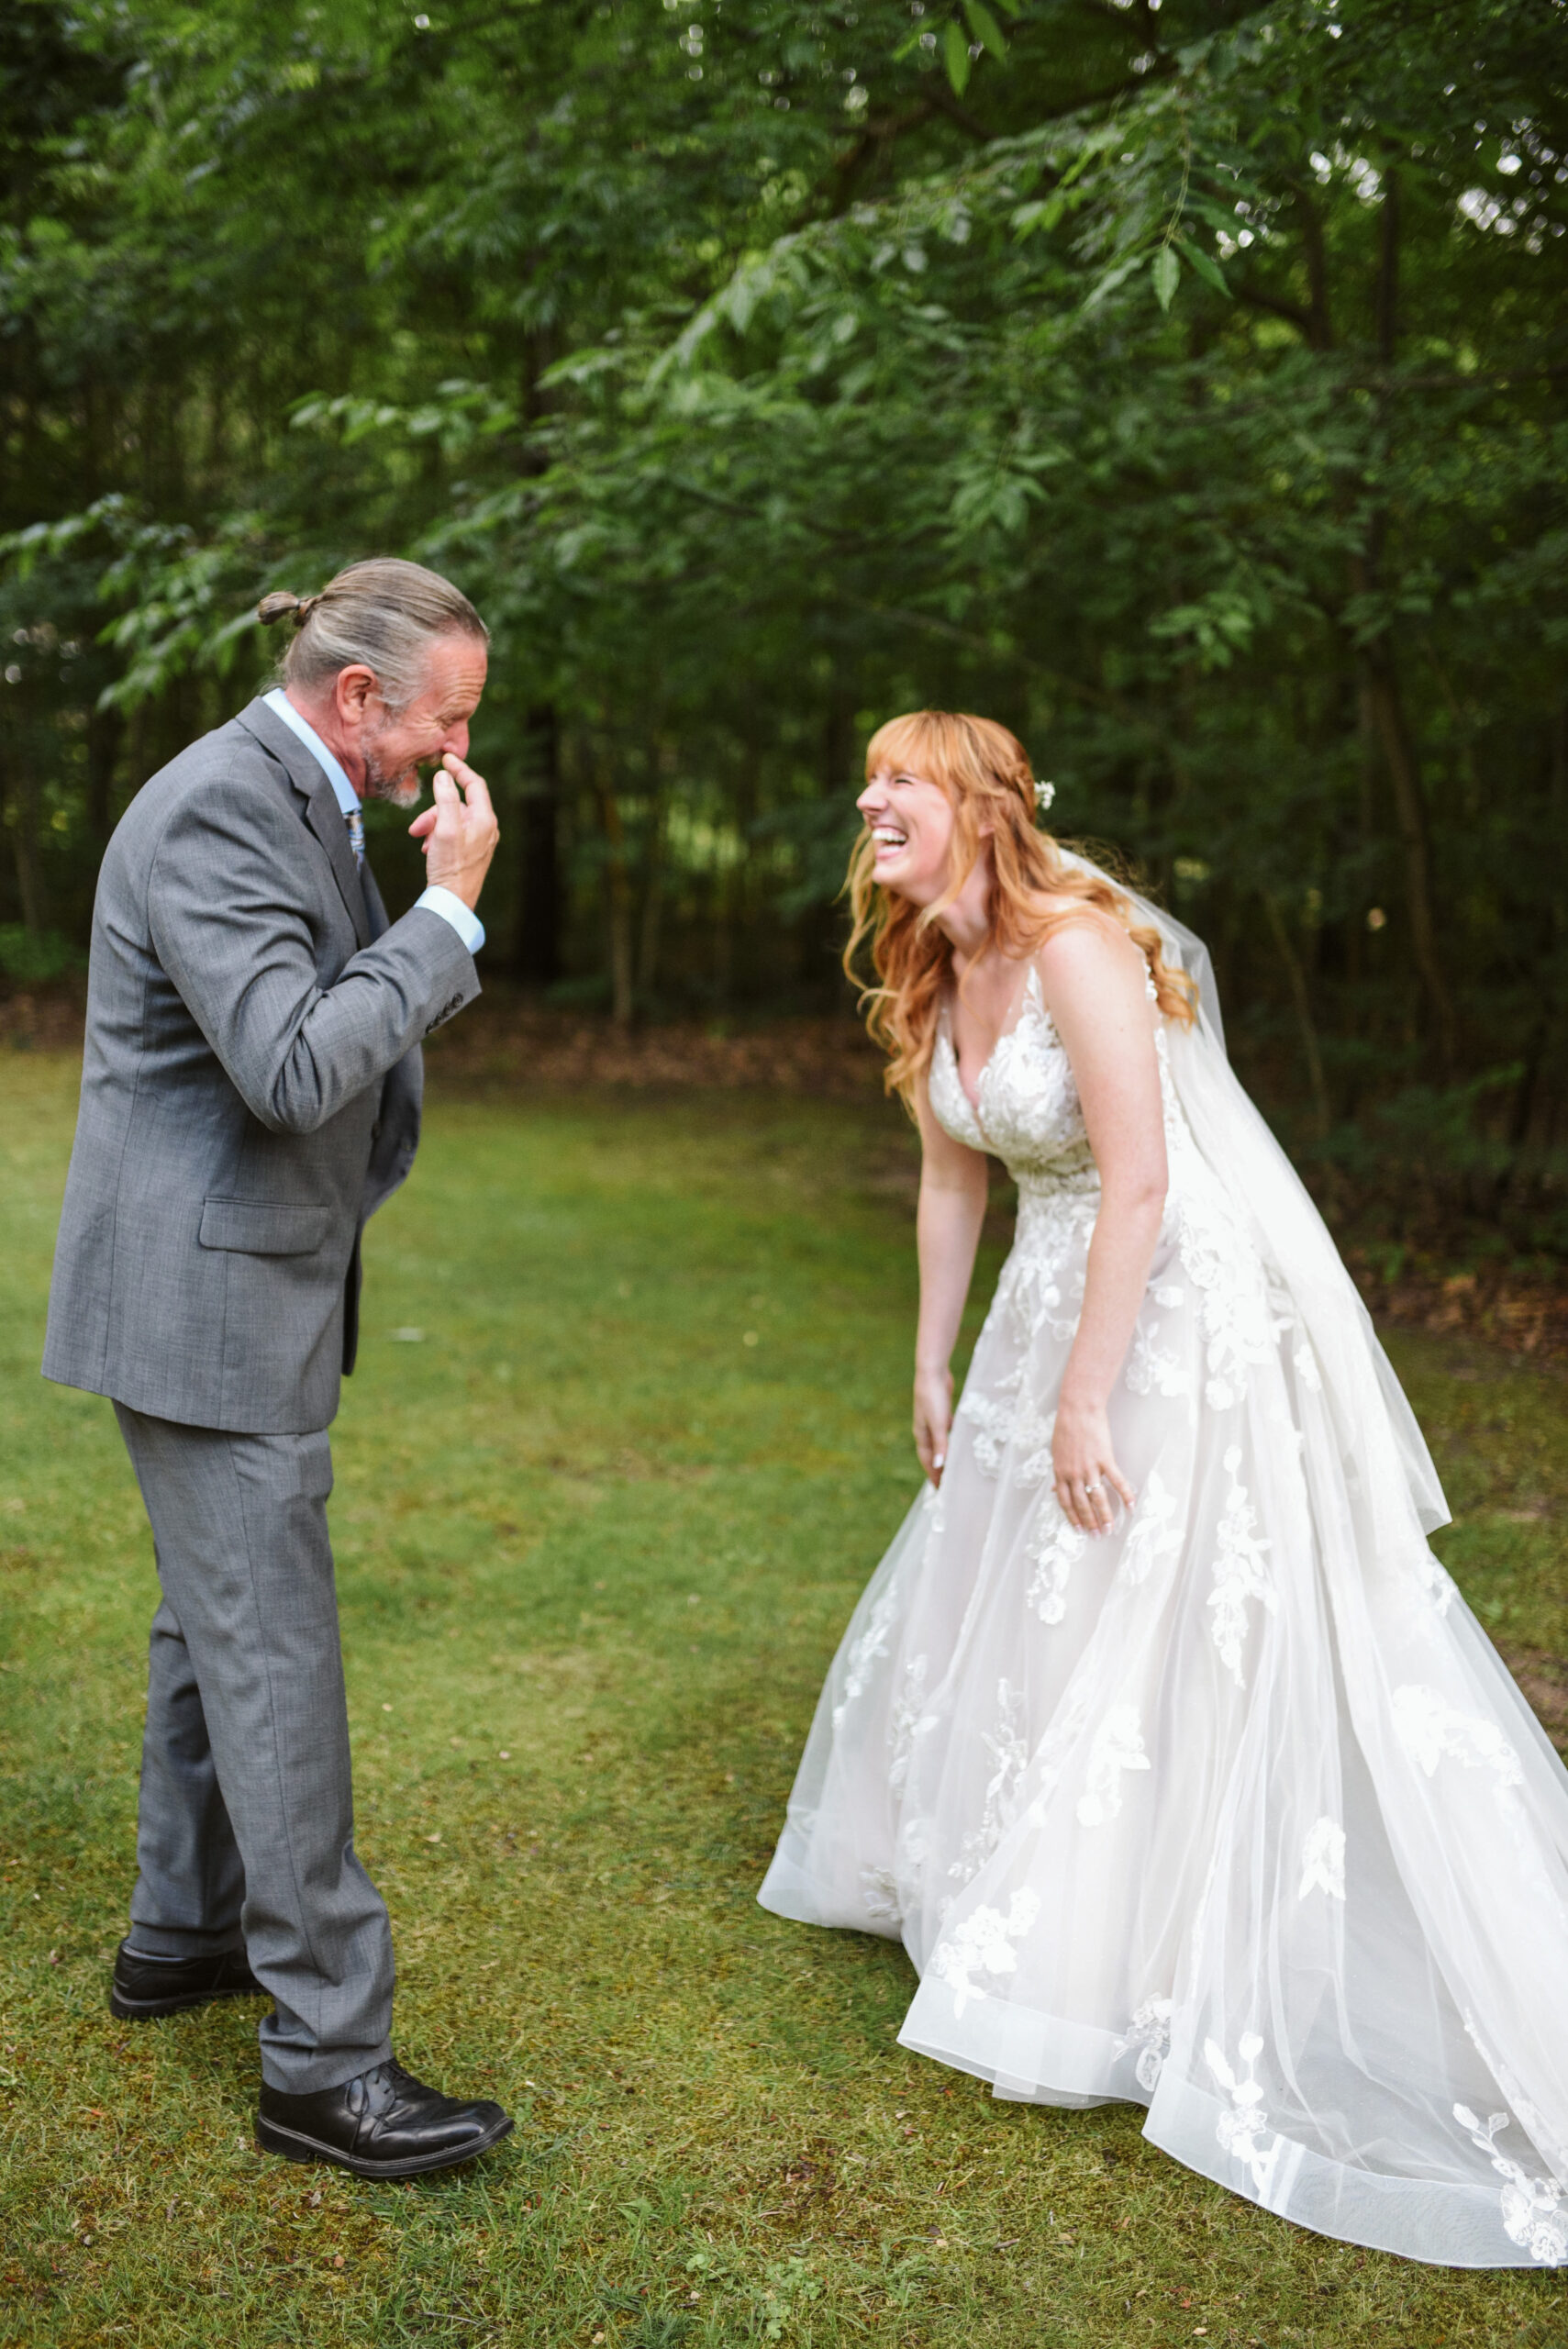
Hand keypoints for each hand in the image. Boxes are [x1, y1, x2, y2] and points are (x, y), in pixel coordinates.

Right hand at [407, 753, 498, 910]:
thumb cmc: (450, 867)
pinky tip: (428, 849)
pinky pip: (452, 833)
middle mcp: (486, 828)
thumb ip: (445, 799)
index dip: (459, 769)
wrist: (451, 902)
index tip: (446, 757)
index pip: (474, 784)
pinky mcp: (471, 852)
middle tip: (416, 826)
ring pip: (452, 819)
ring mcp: (480, 841)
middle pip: (457, 804)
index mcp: (485, 819)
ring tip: (420, 840)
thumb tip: (444, 776)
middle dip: (434, 810)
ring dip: (432, 825)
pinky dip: (437, 835)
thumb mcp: (444, 829)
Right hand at [914, 1363, 952, 1486]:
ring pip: (939, 1443)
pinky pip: (946, 1432)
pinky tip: (959, 1442)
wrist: (932, 1372)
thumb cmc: (933, 1397)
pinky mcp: (942, 1411)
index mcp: (922, 1434)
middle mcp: (925, 1429)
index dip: (933, 1474)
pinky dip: (951, 1440)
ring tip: (953, 1466)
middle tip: (948, 1483)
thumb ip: (940, 1444)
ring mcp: (933, 1420)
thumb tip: (939, 1465)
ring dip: (944, 1455)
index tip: (940, 1490)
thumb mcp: (938, 1423)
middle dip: (938, 1468)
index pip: (927, 1460)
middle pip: (932, 1454)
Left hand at [1052, 1395, 1134, 1534]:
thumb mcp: (1056, 1453)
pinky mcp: (1105, 1459)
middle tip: (1097, 1536)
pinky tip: (1131, 1506)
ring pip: (1097, 1498)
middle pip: (1081, 1504)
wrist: (1078, 1409)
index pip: (1064, 1501)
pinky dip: (1125, 1494)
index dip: (1072, 1517)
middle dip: (1089, 1522)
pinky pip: (1117, 1481)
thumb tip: (1053, 1489)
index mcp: (1060, 1472)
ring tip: (1110, 1529)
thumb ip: (1058, 1473)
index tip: (1079, 1530)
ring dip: (1105, 1516)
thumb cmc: (1066, 1428)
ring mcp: (1089, 1467)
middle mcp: (1073, 1473)